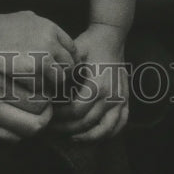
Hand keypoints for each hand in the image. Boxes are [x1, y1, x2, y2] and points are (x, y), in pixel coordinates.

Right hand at [0, 10, 77, 88]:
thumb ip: (45, 29)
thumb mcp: (28, 18)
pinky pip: (44, 87)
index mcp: (52, 29)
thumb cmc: (2, 25)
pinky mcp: (31, 72)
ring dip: (52, 84)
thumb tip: (54, 38)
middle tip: (53, 81)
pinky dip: (39, 91)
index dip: (68, 60)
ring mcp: (42, 58)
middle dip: (62, 74)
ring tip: (43, 88)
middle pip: (69, 66)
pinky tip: (31, 90)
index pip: (73, 50)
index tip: (61, 67)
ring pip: (59, 79)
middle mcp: (51, 43)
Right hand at [0, 35, 54, 142]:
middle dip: (44, 117)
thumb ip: (6, 65)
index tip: (49, 87)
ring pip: (19, 136)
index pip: (39, 99)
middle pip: (35, 124)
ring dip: (28, 126)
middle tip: (45, 105)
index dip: (48, 96)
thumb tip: (35, 72)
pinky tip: (9, 117)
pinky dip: (10, 131)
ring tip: (29, 112)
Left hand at [53, 23, 129, 141]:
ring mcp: (121, 99)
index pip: (76, 111)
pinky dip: (109, 133)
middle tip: (52, 128)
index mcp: (98, 85)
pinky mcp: (125, 99)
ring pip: (105, 129)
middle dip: (67, 128)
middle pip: (87, 122)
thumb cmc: (90, 44)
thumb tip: (48, 90)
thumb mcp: (74, 54)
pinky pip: (121, 123)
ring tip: (71, 137)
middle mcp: (112, 95)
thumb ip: (63, 72)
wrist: (111, 36)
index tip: (48, 114)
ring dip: (87, 137)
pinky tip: (94, 135)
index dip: (60, 116)